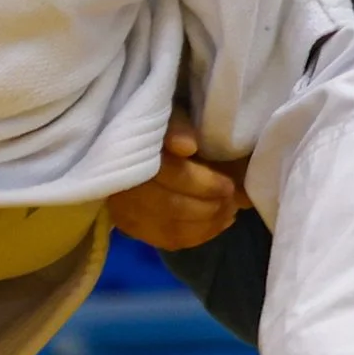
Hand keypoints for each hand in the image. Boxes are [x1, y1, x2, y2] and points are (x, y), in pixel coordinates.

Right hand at [108, 108, 249, 250]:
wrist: (141, 141)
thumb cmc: (163, 125)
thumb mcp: (172, 115)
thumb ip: (179, 126)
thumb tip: (185, 146)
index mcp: (128, 151)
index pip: (167, 176)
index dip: (202, 184)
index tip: (229, 185)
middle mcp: (120, 184)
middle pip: (169, 206)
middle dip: (209, 207)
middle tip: (233, 200)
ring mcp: (121, 209)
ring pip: (169, 228)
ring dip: (207, 224)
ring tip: (229, 212)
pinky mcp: (129, 225)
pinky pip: (166, 240)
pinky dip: (196, 236)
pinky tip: (216, 224)